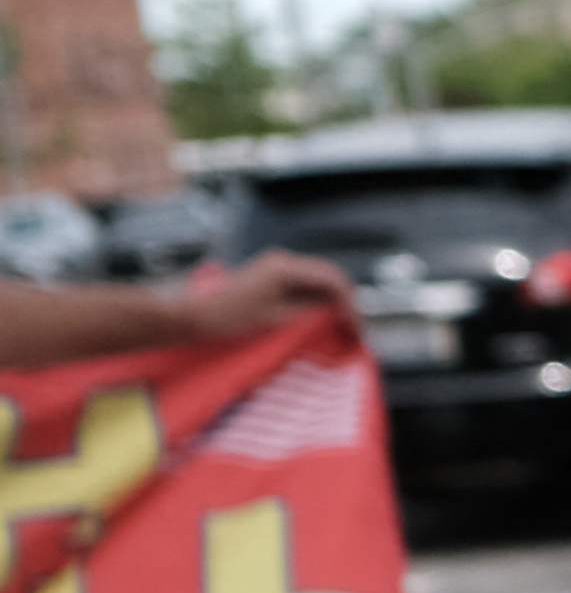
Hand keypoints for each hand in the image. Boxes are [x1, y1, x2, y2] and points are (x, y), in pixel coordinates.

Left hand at [170, 251, 348, 340]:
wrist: (191, 317)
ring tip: (342, 328)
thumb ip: (312, 313)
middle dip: (347, 303)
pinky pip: (306, 286)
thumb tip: (340, 314)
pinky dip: (319, 302)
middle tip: (355, 331)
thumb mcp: (277, 320)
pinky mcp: (272, 278)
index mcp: (286, 268)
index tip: (356, 330)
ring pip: (320, 282)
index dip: (351, 305)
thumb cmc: (230, 319)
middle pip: (331, 277)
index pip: (334, 280)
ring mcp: (277, 268)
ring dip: (334, 303)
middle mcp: (284, 261)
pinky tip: (322, 321)